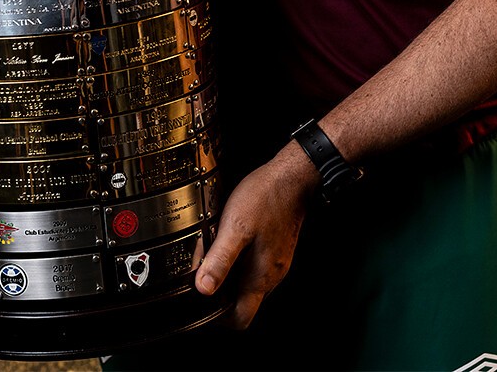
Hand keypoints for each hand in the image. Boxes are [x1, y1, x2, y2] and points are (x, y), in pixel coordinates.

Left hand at [194, 143, 317, 328]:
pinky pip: (257, 265)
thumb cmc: (266, 198)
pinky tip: (232, 238)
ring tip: (216, 251)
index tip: (204, 302)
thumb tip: (203, 289)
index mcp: (260, 276)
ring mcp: (276, 261)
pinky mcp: (277, 247)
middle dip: (222, 292)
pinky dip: (242, 259)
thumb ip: (220, 259)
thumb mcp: (235, 227)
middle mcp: (271, 274)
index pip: (241, 319)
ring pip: (250, 282)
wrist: (293, 177)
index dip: (220, 318)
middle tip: (205, 269)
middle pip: (244, 302)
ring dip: (231, 274)